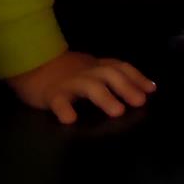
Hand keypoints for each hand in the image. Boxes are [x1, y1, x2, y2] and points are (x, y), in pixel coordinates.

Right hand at [4, 49, 156, 124]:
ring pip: (88, 86)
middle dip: (126, 86)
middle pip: (108, 73)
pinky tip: (70, 119)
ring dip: (104, 97)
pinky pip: (58, 101)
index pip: (119, 67)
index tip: (151, 90)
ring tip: (117, 111)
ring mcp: (68, 82)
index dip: (136, 77)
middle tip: (140, 102)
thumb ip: (110, 75)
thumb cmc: (65, 71)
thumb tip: (142, 88)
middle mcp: (85, 71)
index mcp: (95, 66)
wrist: (31, 65)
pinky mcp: (51, 94)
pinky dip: (65, 109)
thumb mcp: (89, 69)